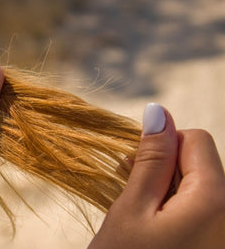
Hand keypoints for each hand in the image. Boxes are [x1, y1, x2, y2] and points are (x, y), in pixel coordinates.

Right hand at [89, 103, 224, 247]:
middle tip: (131, 191)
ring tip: (140, 213)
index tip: (134, 166)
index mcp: (215, 200)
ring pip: (200, 188)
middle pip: (201, 164)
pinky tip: (154, 226)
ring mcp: (223, 232)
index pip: (196, 140)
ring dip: (167, 190)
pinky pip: (202, 211)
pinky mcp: (214, 242)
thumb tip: (159, 112)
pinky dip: (176, 210)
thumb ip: (150, 159)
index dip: (162, 145)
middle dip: (164, 169)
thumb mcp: (132, 209)